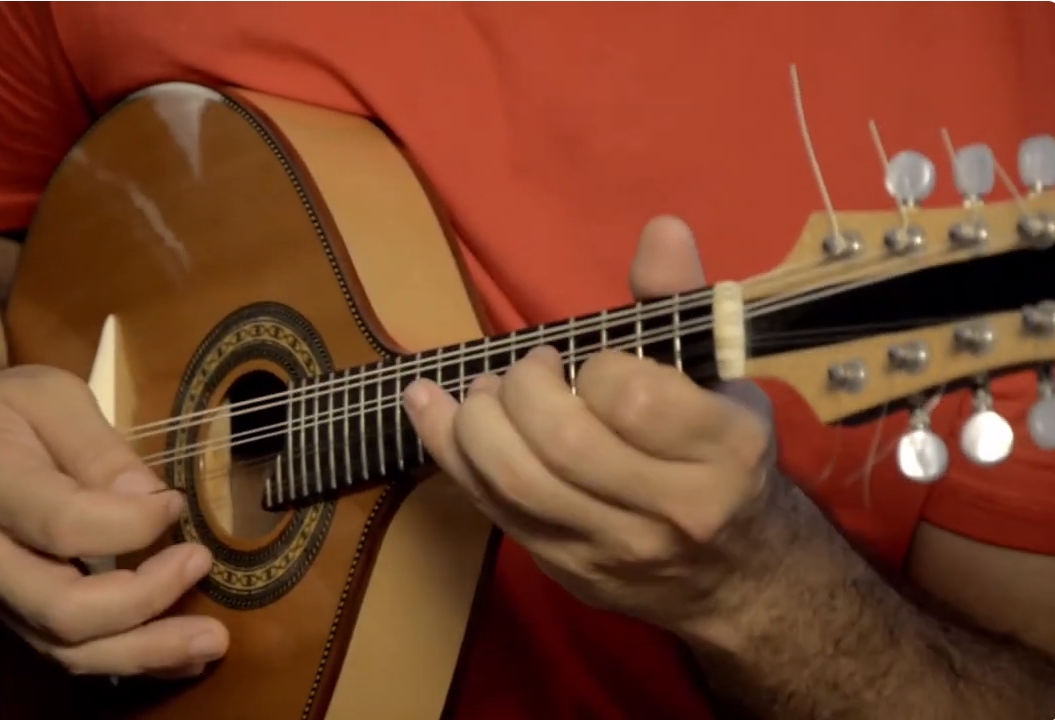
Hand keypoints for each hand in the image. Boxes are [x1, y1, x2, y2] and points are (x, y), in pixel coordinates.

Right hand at [0, 365, 226, 676]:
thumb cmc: (2, 412)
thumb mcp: (51, 396)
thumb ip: (100, 447)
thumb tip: (149, 499)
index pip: (64, 525)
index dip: (132, 524)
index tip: (176, 504)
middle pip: (64, 608)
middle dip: (146, 600)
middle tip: (201, 564)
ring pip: (67, 649)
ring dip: (145, 651)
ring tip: (210, 640)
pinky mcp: (9, 616)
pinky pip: (69, 654)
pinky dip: (130, 659)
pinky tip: (181, 656)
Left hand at [405, 216, 776, 630]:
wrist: (736, 574)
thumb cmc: (721, 454)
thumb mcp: (719, 374)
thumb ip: (682, 301)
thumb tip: (661, 228)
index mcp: (723, 450)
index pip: (636, 401)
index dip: (598, 368)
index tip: (595, 362)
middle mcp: (670, 509)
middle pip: (564, 444)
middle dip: (524, 388)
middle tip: (528, 368)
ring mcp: (612, 547)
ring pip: (517, 482)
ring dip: (477, 420)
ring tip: (483, 391)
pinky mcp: (563, 566)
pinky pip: (489, 508)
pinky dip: (446, 449)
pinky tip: (426, 406)